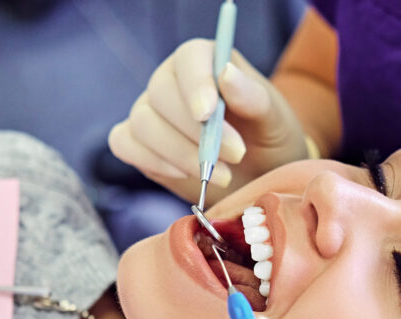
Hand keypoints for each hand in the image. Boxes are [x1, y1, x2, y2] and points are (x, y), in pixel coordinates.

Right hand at [108, 39, 309, 204]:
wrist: (258, 178)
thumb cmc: (268, 141)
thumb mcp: (274, 121)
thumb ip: (254, 98)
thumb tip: (226, 73)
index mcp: (206, 61)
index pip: (189, 58)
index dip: (196, 84)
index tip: (207, 114)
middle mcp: (172, 80)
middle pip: (161, 93)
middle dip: (195, 132)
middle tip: (234, 156)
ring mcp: (151, 111)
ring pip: (143, 124)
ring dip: (180, 153)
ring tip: (220, 175)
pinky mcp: (138, 143)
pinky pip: (125, 145)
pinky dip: (154, 161)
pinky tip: (186, 175)